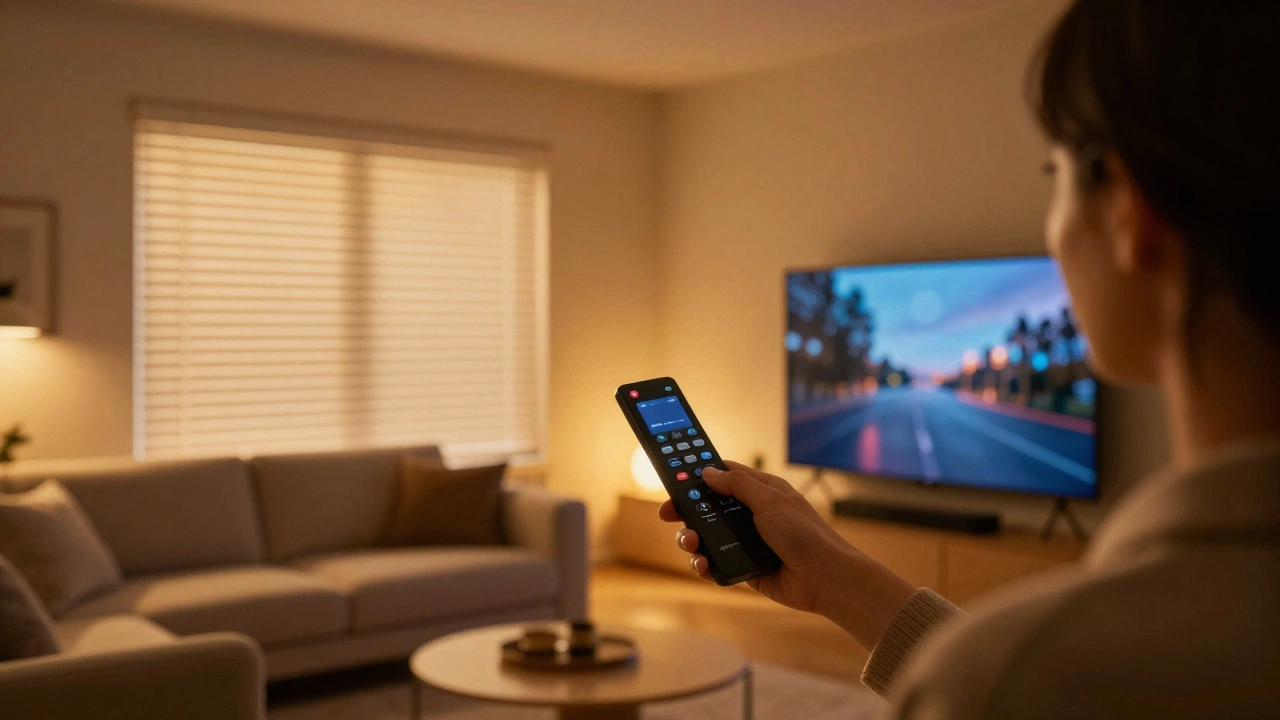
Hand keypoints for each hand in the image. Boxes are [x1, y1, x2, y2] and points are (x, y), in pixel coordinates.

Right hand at [658, 461, 915, 649]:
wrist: (824, 578)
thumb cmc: (803, 533)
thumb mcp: (769, 499)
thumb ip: (736, 485)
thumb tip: (707, 472)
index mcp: (761, 492)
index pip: (724, 477)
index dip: (699, 476)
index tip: (675, 477)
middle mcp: (752, 516)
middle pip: (708, 508)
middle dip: (686, 511)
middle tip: (668, 514)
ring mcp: (746, 542)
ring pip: (708, 537)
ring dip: (692, 540)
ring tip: (692, 544)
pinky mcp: (744, 567)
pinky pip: (716, 563)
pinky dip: (705, 565)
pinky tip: (704, 566)